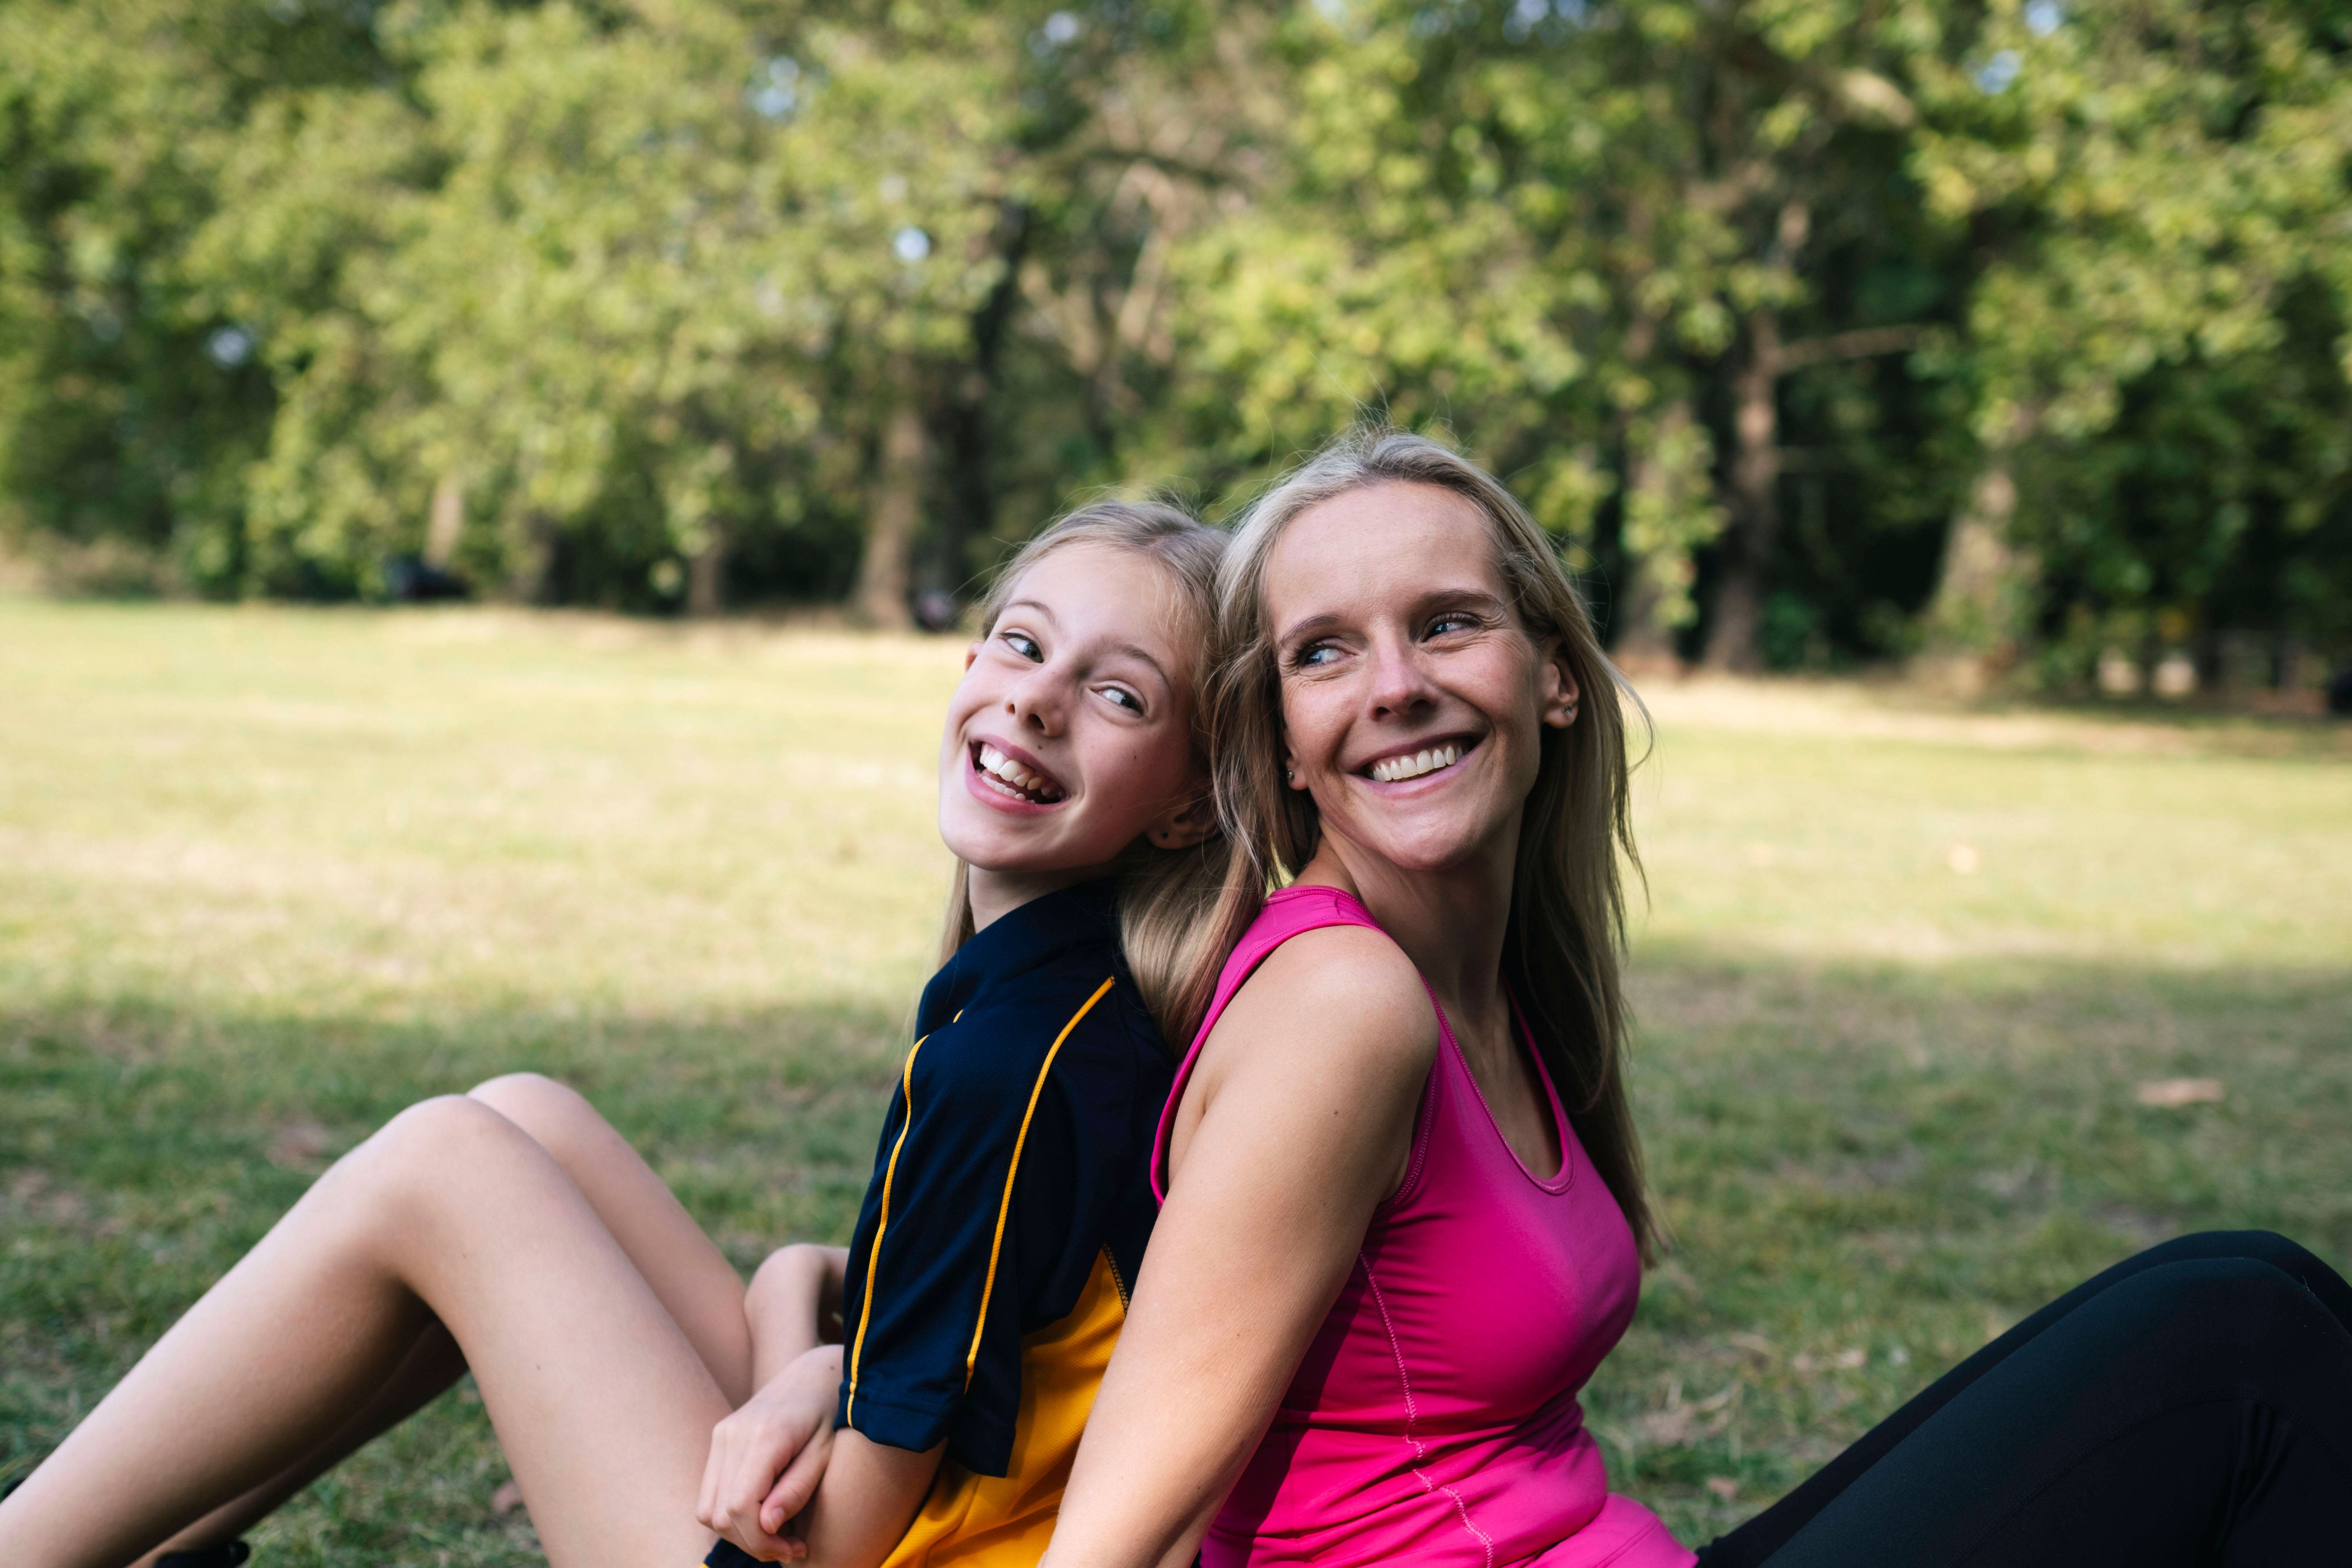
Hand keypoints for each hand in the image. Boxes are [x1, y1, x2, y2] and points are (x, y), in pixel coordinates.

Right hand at [698, 1343, 843, 1562]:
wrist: (812, 1373)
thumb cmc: (828, 1414)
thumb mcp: (825, 1453)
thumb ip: (797, 1489)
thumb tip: (767, 1527)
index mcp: (764, 1436)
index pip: (740, 1507)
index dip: (761, 1541)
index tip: (794, 1549)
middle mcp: (732, 1434)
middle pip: (721, 1515)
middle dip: (753, 1543)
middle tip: (790, 1547)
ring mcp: (720, 1435)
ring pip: (708, 1510)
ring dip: (738, 1533)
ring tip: (777, 1533)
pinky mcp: (718, 1439)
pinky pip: (709, 1494)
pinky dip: (730, 1515)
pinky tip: (762, 1513)